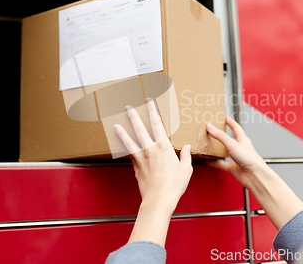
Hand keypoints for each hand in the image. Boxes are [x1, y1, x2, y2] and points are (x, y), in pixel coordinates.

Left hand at [114, 98, 192, 245]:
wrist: (159, 200)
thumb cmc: (174, 186)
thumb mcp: (186, 169)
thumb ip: (185, 156)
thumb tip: (187, 147)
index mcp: (164, 148)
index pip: (158, 125)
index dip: (153, 112)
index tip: (150, 102)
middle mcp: (150, 150)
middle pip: (140, 129)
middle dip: (134, 116)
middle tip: (128, 107)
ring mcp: (141, 158)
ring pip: (130, 141)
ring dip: (123, 131)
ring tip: (116, 124)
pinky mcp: (136, 167)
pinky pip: (129, 154)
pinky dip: (124, 148)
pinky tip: (121, 145)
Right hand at [205, 116, 267, 188]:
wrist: (255, 176)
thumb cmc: (251, 160)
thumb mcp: (233, 144)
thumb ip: (221, 136)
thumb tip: (211, 127)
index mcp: (243, 140)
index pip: (236, 128)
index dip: (230, 122)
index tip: (225, 118)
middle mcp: (240, 149)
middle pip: (230, 140)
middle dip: (222, 135)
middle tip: (214, 131)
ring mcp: (237, 159)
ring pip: (225, 152)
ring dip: (217, 150)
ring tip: (210, 146)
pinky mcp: (234, 168)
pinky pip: (222, 164)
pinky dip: (214, 163)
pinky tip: (209, 161)